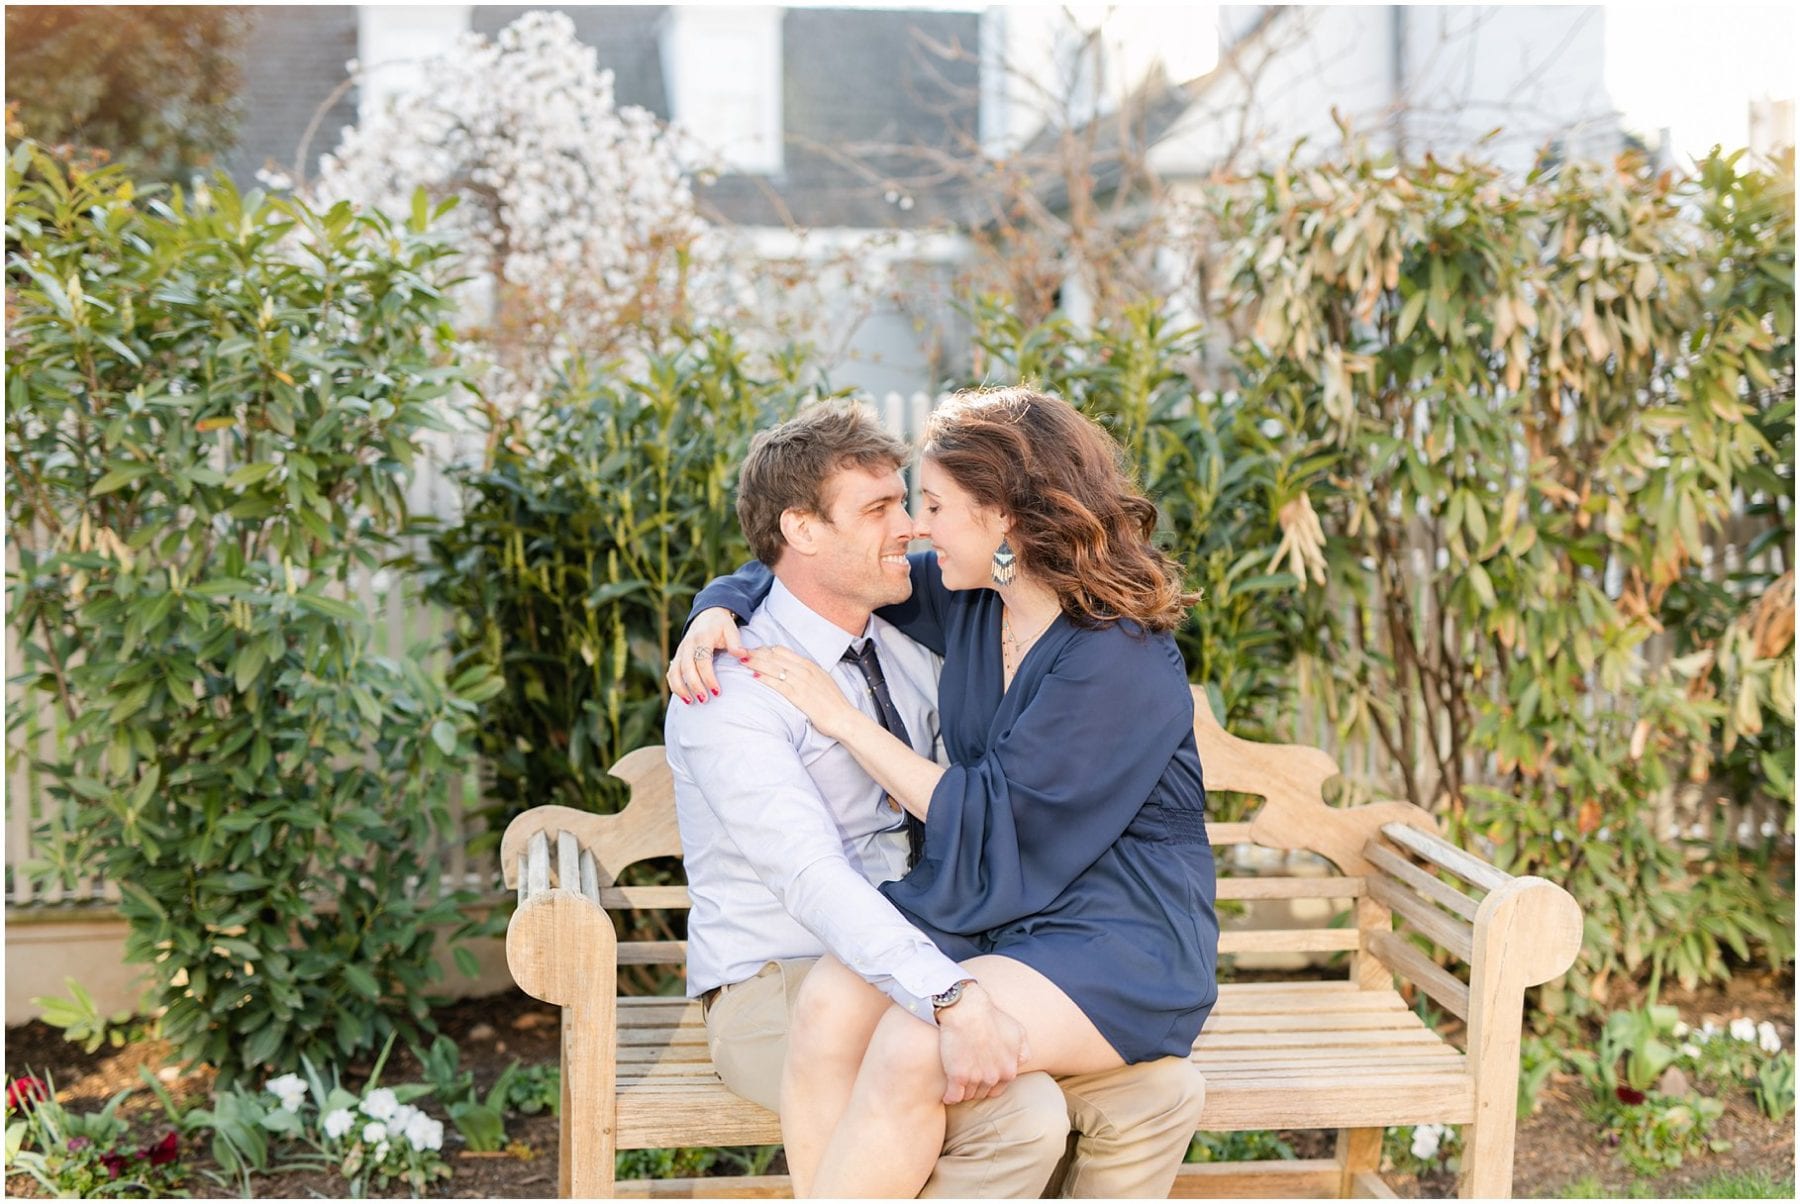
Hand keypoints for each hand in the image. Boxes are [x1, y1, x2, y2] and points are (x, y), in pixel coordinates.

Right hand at [667, 607, 746, 703]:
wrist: (707, 614)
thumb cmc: (722, 625)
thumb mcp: (731, 630)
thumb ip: (735, 643)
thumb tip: (742, 655)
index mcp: (701, 638)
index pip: (703, 661)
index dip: (708, 677)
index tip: (717, 691)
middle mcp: (688, 645)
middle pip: (687, 669)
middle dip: (694, 686)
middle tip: (705, 700)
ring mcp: (680, 651)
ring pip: (674, 672)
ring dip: (680, 688)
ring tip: (690, 702)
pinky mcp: (678, 656)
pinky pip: (671, 673)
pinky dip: (674, 685)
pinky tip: (684, 696)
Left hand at [743, 646, 858, 739]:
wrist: (843, 717)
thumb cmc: (833, 702)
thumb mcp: (821, 680)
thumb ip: (807, 674)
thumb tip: (793, 671)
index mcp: (809, 665)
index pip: (782, 651)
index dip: (765, 650)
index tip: (754, 652)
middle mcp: (805, 670)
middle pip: (775, 657)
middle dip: (756, 653)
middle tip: (741, 652)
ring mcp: (802, 683)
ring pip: (774, 668)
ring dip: (756, 663)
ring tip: (742, 661)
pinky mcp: (799, 697)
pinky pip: (779, 685)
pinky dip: (766, 680)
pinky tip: (755, 678)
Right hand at [935, 984, 1028, 1104]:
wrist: (968, 1009)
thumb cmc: (992, 1017)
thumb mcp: (1018, 1031)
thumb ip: (1023, 1052)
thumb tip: (1019, 1064)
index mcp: (1009, 1070)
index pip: (997, 1089)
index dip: (987, 1082)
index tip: (979, 1075)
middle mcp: (994, 1077)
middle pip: (982, 1093)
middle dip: (975, 1086)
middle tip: (967, 1075)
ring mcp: (976, 1078)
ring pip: (968, 1095)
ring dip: (962, 1090)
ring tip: (957, 1082)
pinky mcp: (957, 1076)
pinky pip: (953, 1097)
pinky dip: (950, 1096)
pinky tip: (947, 1092)